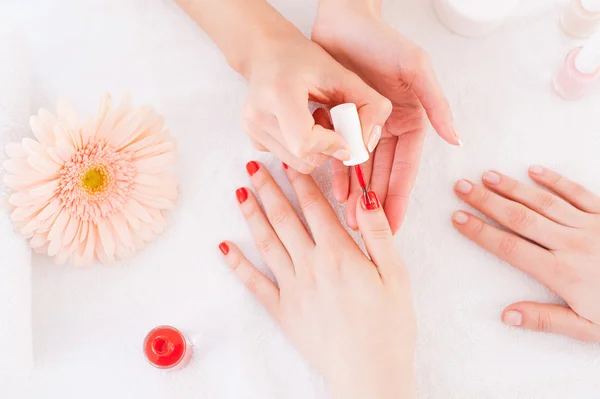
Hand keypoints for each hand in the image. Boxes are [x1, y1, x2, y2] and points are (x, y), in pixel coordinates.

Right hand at [176, 0, 390, 173]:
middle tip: (331, 121)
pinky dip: (302, 149)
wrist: (266, 53)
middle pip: (304, 158)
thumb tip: (366, 145)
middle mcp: (258, 113)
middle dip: (328, 148)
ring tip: (316, 122)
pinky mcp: (251, 138)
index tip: (344, 133)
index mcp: (279, 92)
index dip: (331, 144)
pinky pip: (287, 160)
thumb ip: (369, 105)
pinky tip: (302, 125)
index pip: (305, 142)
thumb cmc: (305, 61)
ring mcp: (251, 128)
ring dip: (316, 150)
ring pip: (298, 164)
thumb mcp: (343, 75)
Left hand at [219, 161, 415, 398]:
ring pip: (266, 243)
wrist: (370, 373)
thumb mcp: (396, 276)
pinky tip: (224, 247)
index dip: (299, 179)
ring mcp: (292, 288)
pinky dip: (237, 264)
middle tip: (252, 164)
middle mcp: (310, 265)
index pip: (314, 206)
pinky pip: (254, 283)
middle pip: (284, 218)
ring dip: (251, 214)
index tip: (287, 158)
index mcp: (339, 254)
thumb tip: (365, 197)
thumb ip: (378, 234)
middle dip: (267, 188)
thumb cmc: (389, 327)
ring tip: (239, 191)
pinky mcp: (283, 311)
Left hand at [312, 3, 457, 232]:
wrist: (343, 20)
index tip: (395, 226)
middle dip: (375, 203)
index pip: (406, 169)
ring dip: (356, 194)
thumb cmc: (383, 41)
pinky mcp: (338, 122)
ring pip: (360, 169)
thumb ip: (436, 105)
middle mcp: (387, 129)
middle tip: (367, 233)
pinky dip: (336, 173)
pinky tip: (333, 192)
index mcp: (410, 122)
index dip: (400, 198)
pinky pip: (337, 153)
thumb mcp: (416, 69)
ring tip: (349, 220)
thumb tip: (457, 140)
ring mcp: (362, 128)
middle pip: (382, 175)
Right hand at [453, 166, 599, 341]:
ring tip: (487, 176)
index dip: (481, 232)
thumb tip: (506, 315)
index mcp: (562, 272)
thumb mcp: (589, 328)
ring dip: (512, 188)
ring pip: (544, 202)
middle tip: (461, 187)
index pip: (510, 247)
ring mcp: (590, 225)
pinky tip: (533, 170)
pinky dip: (555, 180)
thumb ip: (546, 320)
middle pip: (520, 218)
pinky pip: (578, 193)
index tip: (457, 218)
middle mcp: (571, 243)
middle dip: (487, 201)